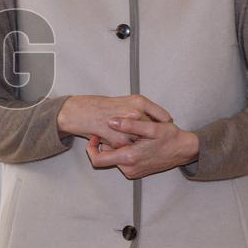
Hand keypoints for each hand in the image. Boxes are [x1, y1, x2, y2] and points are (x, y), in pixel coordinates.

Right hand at [57, 94, 171, 148]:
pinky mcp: (119, 140)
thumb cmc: (100, 106)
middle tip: (151, 138)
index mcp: (139, 101)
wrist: (81, 113)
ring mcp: (128, 127)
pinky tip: (119, 141)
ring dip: (139, 143)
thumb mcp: (126, 101)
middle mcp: (136, 112)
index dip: (164, 125)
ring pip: (142, 140)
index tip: (165, 129)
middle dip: (152, 135)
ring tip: (135, 141)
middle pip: (154, 130)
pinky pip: (129, 147)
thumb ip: (143, 109)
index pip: (164, 117)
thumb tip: (159, 119)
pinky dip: (125, 147)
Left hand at [86, 118, 198, 178]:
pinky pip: (122, 160)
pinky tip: (134, 140)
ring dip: (116, 145)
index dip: (91, 148)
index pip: (97, 160)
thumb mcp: (151, 127)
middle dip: (107, 142)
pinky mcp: (136, 170)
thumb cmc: (170, 138)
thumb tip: (111, 121)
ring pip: (114, 157)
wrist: (184, 150)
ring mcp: (133, 171)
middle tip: (115, 129)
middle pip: (105, 156)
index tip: (94, 136)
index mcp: (129, 157)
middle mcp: (129, 168)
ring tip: (129, 134)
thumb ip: (130, 125)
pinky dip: (123, 150)